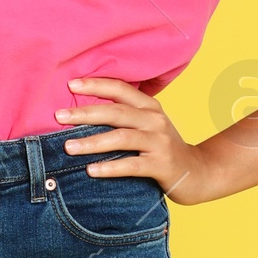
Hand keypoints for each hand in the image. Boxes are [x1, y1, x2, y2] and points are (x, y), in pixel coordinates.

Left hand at [55, 77, 221, 203]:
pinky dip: (110, 167)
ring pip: (121, 138)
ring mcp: (159, 143)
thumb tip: (84, 111)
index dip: (96, 84)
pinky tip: (91, 170)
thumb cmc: (163, 148)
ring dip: (92, 142)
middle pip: (116, 112)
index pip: (121, 89)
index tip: (70, 85)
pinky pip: (132, 165)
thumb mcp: (149, 125)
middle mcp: (155, 121)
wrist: (199, 173)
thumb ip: (125, 116)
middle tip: (58, 116)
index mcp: (149, 107)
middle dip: (85, 113)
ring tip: (68, 147)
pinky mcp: (161, 166)